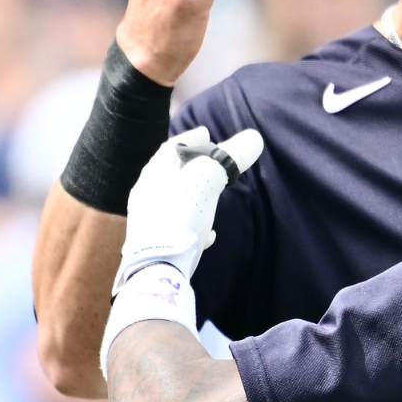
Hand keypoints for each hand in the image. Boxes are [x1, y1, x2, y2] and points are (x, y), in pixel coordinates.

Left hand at [115, 126, 264, 292]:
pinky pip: (176, 228)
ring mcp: (149, 223)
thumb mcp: (207, 180)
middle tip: (212, 163)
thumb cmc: (179, 217)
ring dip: (192, 194)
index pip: (172, 148)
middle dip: (192, 166)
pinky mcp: (157, 247)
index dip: (192, 138)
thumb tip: (254, 138)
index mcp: (154, 175)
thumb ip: (230, 158)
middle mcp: (146, 196)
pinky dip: (193, 223)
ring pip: (172, 201)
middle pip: (170, 174)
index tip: (208, 133)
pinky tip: (207, 233)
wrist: (157, 268)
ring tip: (210, 194)